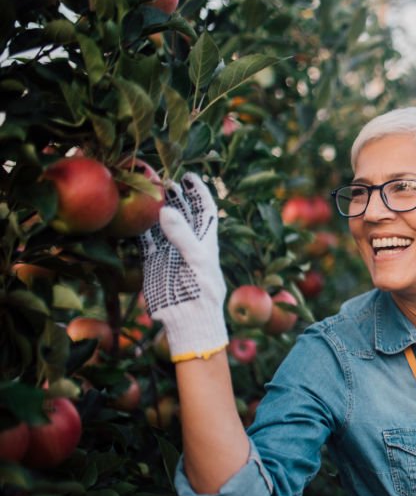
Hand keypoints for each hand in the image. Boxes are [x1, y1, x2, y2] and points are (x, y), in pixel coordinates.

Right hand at [140, 173, 227, 361]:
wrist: (189, 320)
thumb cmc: (202, 291)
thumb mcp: (197, 261)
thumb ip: (183, 236)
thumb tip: (167, 210)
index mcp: (206, 240)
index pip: (204, 210)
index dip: (198, 192)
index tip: (189, 175)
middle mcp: (188, 242)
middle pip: (180, 212)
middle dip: (172, 195)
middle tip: (158, 176)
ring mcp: (170, 251)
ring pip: (160, 224)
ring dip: (152, 208)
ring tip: (141, 189)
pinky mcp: (154, 262)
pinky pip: (144, 240)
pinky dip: (137, 228)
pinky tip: (128, 215)